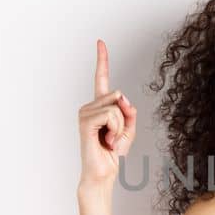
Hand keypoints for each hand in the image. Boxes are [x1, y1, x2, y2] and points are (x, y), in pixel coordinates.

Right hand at [78, 39, 138, 188]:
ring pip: (116, 106)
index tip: (100, 42)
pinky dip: (116, 129)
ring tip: (111, 140)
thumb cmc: (113, 153)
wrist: (102, 172)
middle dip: (125, 117)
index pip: (100, 78)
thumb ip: (129, 111)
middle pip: (118, 96)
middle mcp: (90, 106)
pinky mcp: (85, 121)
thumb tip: (121, 96)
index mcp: (99, 106)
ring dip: (120, 126)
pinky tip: (108, 142)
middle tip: (116, 136)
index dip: (102, 59)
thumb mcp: (129, 129)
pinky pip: (111, 115)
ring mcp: (85, 113)